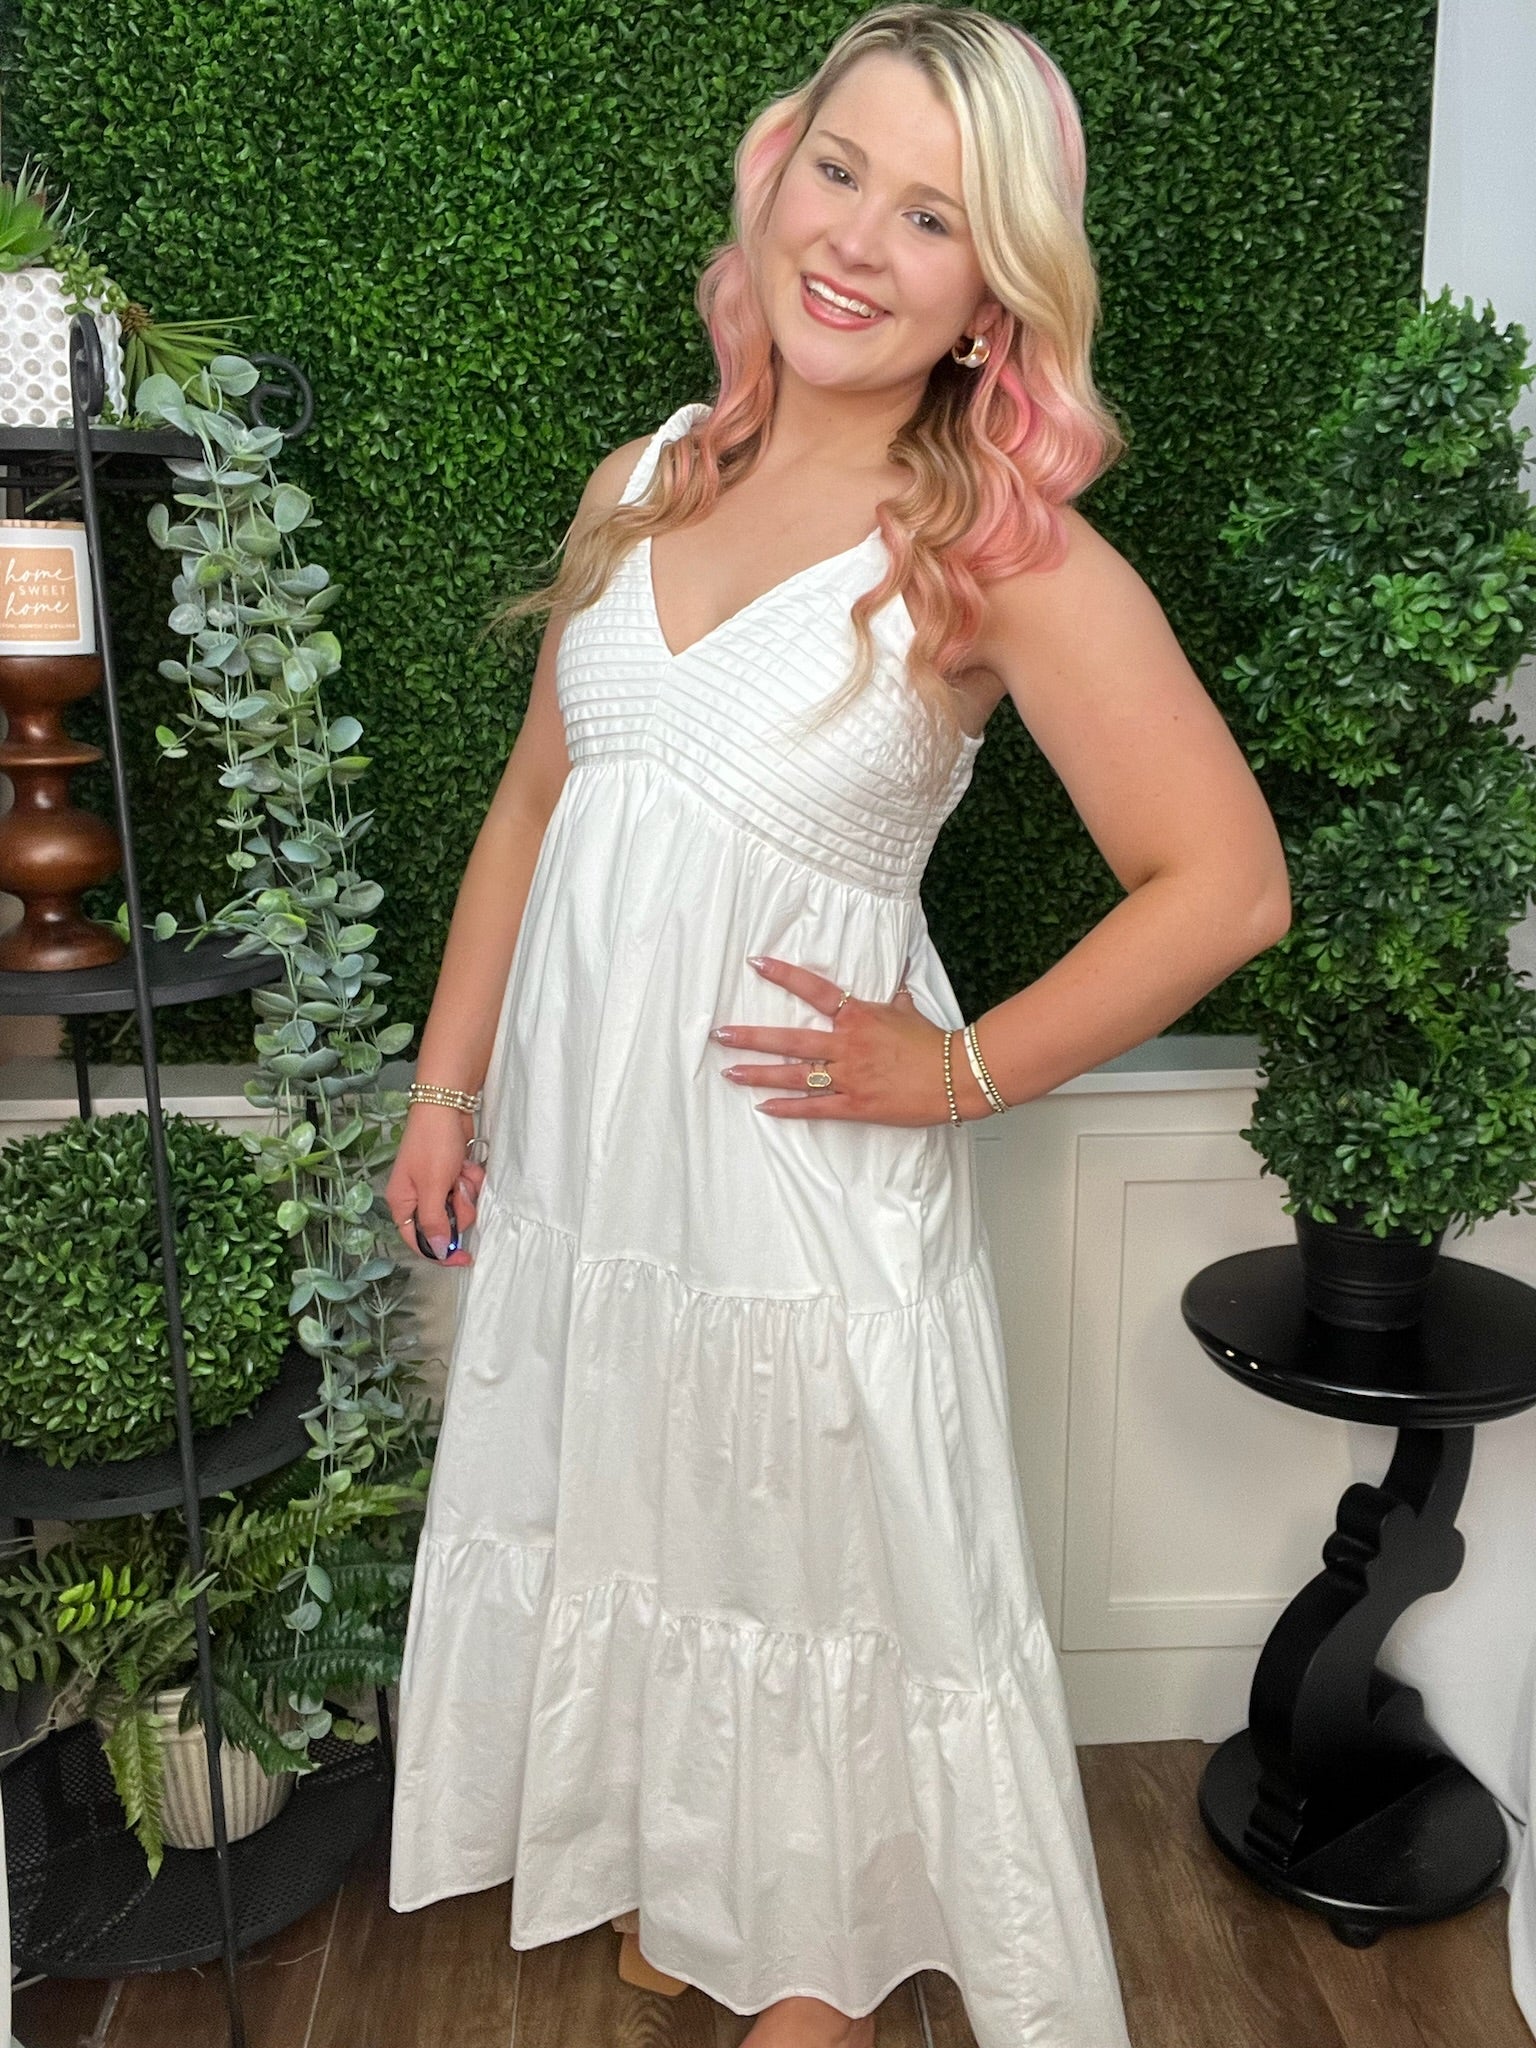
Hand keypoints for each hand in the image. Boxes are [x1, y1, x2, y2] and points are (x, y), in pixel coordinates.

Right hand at [385, 1105, 485, 1263]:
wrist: (446, 1105)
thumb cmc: (433, 1144)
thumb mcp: (433, 1187)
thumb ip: (434, 1221)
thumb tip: (438, 1249)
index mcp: (403, 1202)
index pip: (418, 1240)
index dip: (440, 1252)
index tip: (463, 1258)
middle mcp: (417, 1196)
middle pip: (443, 1224)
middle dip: (458, 1210)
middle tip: (459, 1191)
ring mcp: (435, 1184)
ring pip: (459, 1207)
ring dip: (466, 1192)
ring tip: (462, 1172)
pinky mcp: (451, 1174)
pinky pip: (466, 1189)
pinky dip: (471, 1179)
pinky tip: (467, 1164)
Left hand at [709, 954, 986, 1124]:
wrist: (955, 1076)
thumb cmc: (934, 1042)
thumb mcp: (909, 1010)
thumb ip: (894, 996)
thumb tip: (898, 977)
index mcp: (858, 1016)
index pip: (814, 989)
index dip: (784, 975)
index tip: (756, 963)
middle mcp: (846, 1044)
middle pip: (790, 1038)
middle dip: (752, 1036)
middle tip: (721, 1033)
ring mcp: (848, 1076)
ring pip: (794, 1074)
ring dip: (759, 1073)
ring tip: (730, 1071)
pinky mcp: (855, 1104)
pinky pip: (814, 1107)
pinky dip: (788, 1108)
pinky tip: (764, 1107)